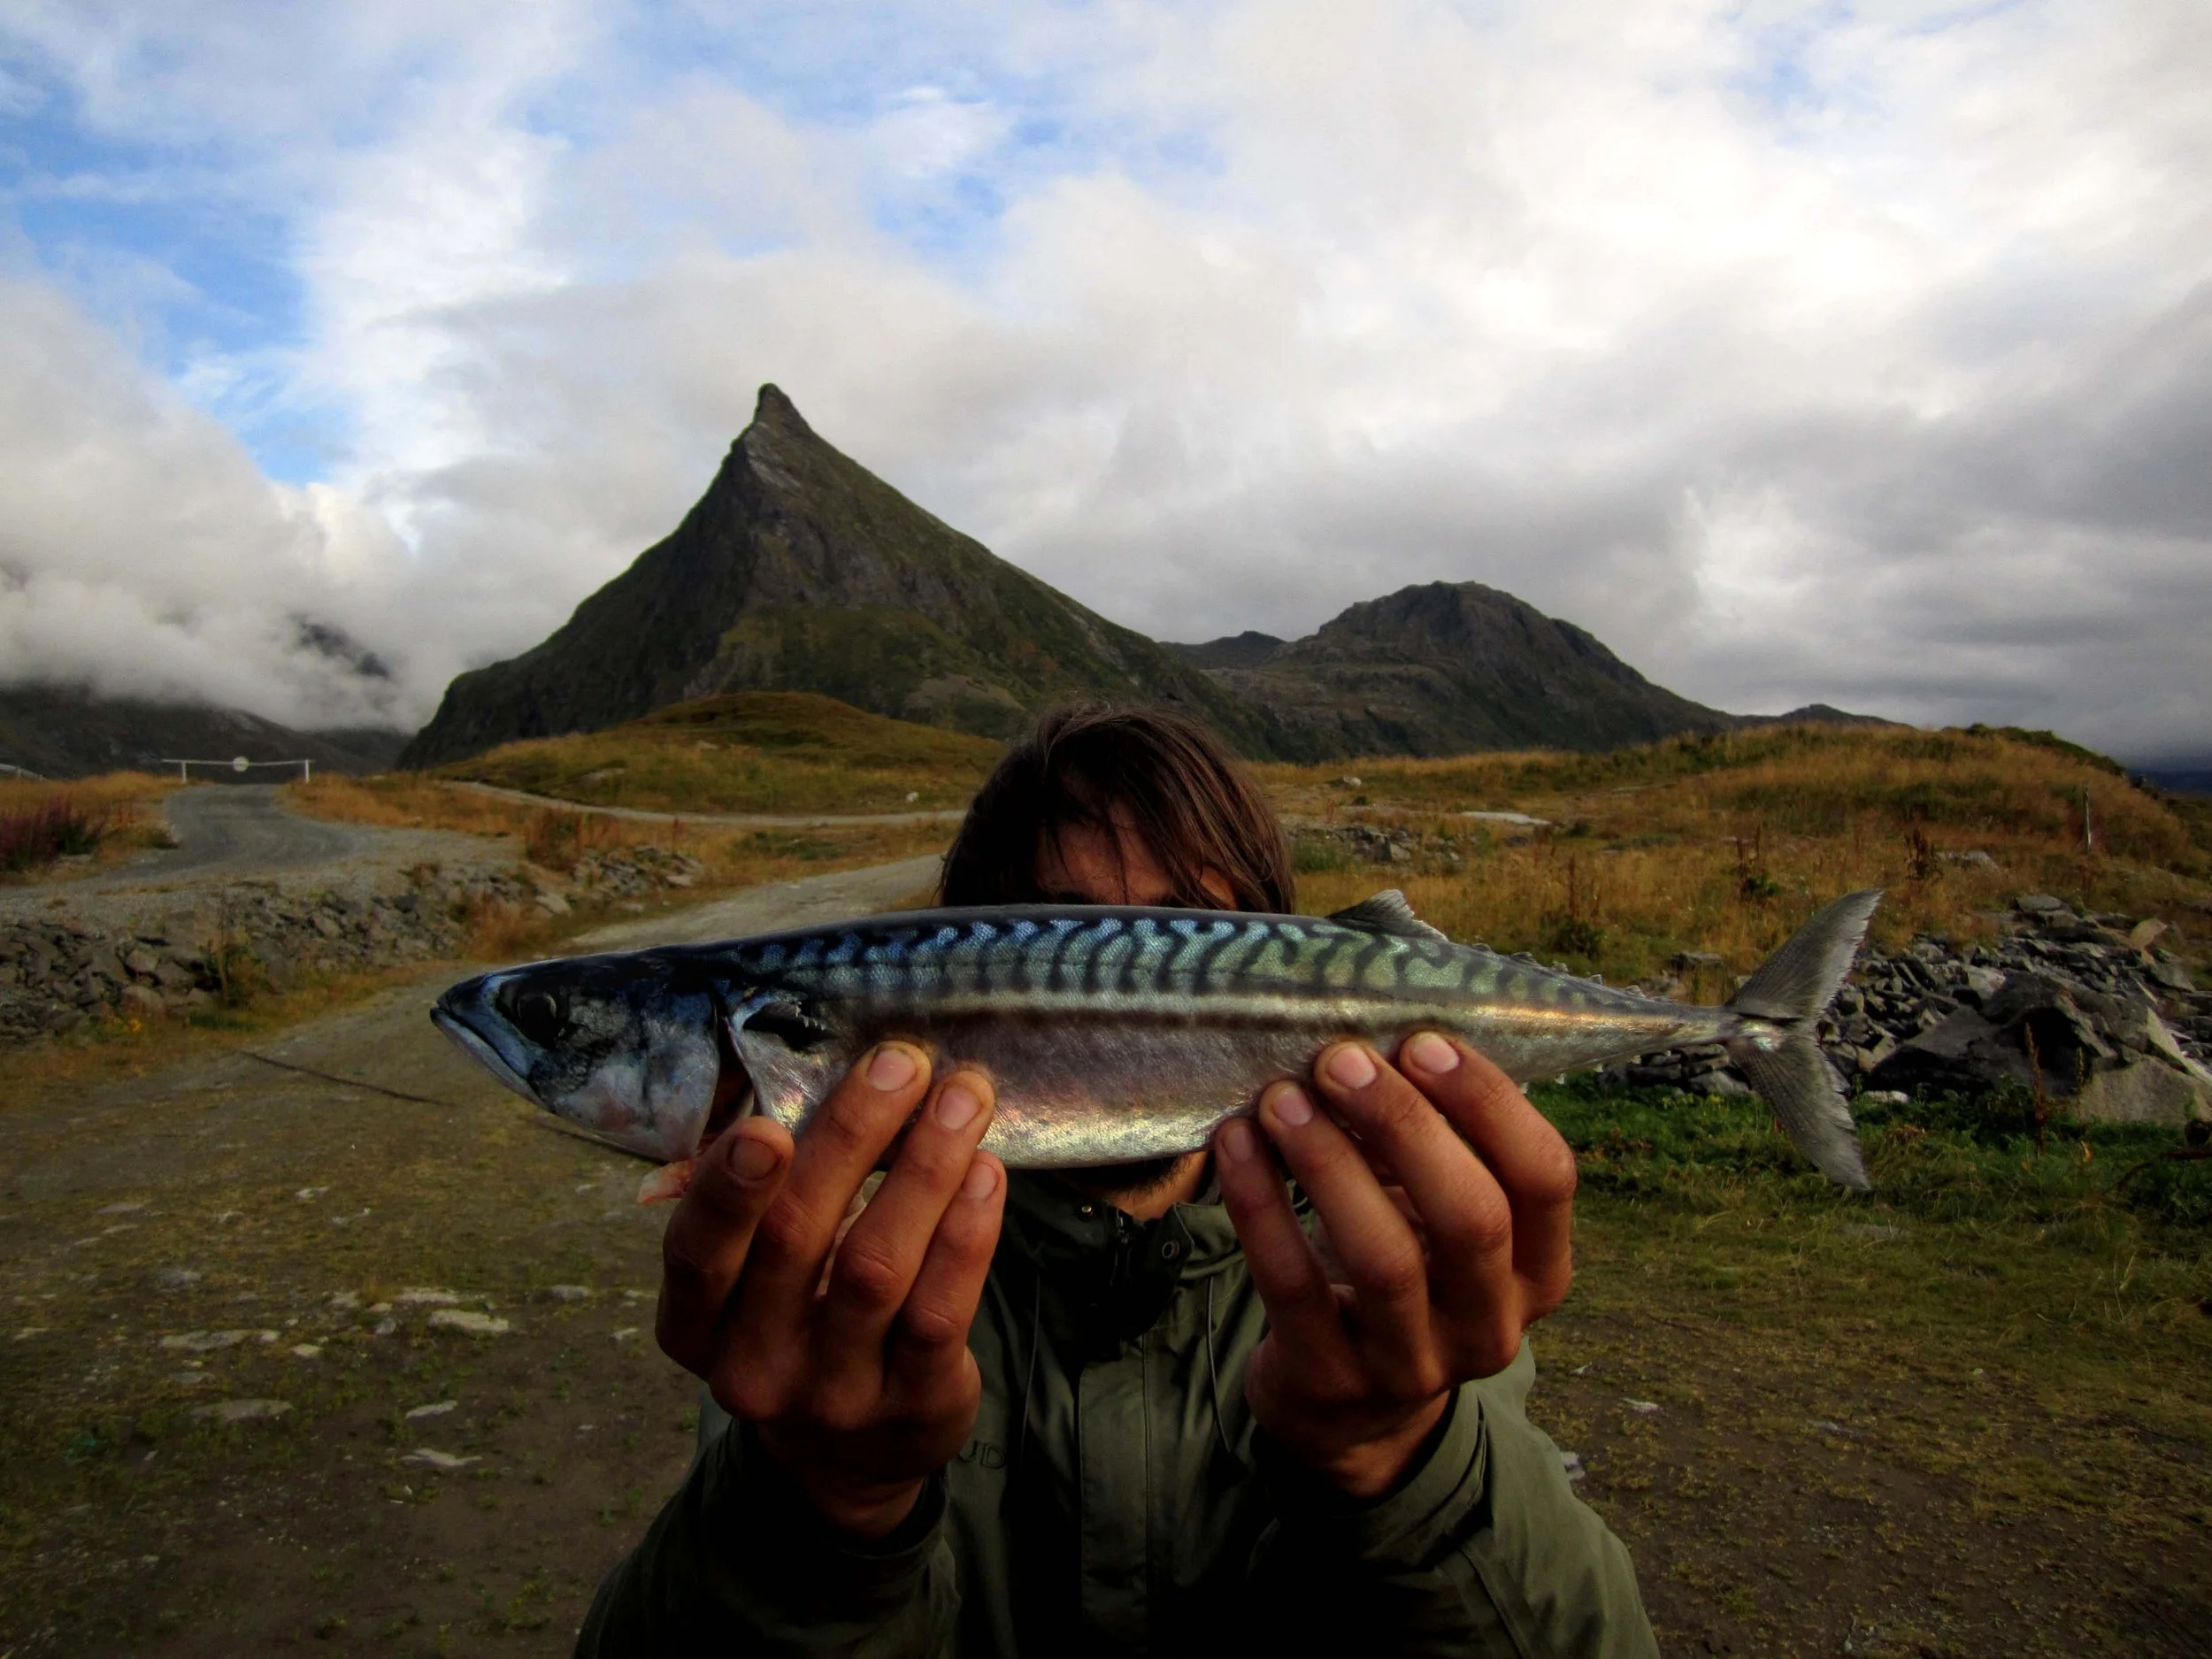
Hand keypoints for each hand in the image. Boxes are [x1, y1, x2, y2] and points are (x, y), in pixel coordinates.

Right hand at [655, 1042, 1005, 1536]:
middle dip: (849, 1139)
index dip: (726, 1191)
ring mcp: (835, 1393)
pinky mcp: (915, 1404)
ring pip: (876, 1267)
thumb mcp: (757, 1276)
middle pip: (795, 1240)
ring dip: (924, 1168)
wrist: (850, 1457)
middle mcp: (754, 1366)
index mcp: (697, 1324)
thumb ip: (765, 1195)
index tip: (766, 1125)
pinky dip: (966, 1232)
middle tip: (900, 1064)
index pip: (697, 1255)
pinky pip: (941, 1309)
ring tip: (963, 1098)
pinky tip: (985, 1173)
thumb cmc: (800, 1321)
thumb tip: (788, 1080)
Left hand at [1213, 1033, 1576, 1498]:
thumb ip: (1438, 1139)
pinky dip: (1260, 1208)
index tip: (1423, 1040)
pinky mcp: (1332, 1380)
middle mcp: (1492, 1324)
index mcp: (1539, 1269)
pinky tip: (1235, 1145)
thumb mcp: (1441, 1215)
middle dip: (1405, 1125)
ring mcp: (1415, 1364)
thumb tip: (1379, 1032)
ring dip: (1329, 1163)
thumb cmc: (1406, 1269)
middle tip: (1340, 1058)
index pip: (1546, 1177)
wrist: (1351, 1408)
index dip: (1490, 1103)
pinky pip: (1292, 1288)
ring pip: (1384, 1259)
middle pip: (1471, 1217)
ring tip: (1279, 1097)